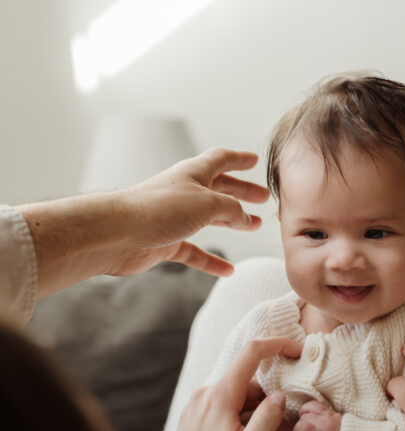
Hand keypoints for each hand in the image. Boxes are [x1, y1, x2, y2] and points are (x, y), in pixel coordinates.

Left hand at [21, 148, 270, 297]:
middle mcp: (184, 193)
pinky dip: (211, 260)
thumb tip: (245, 219)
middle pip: (218, 189)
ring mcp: (174, 219)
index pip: (220, 160)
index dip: (239, 159)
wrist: (117, 234)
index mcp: (193, 174)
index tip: (254, 160)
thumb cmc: (158, 210)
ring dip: (232, 221)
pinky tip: (227, 271)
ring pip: (209, 218)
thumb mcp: (208, 203)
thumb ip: (232, 209)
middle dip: (241, 192)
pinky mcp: (166, 243)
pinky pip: (194, 252)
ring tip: (252, 226)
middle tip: (262, 198)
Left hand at [145, 335, 301, 430]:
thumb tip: (279, 396)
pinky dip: (242, 422)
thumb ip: (266, 420)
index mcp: (218, 398)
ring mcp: (196, 409)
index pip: (251, 354)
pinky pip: (225, 411)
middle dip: (269, 402)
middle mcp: (204, 397)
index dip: (277, 345)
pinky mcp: (194, 422)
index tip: (297, 351)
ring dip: (256, 416)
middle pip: (247, 384)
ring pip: (237, 399)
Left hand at [288, 400, 341, 430]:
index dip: (305, 411)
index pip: (312, 405)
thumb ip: (335, 419)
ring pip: (299, 427)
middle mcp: (325, 423)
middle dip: (300, 424)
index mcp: (332, 416)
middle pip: (303, 417)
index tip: (305, 416)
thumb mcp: (346, 424)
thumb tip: (329, 417)